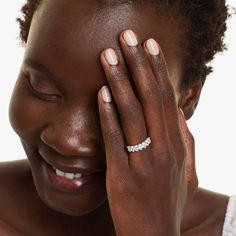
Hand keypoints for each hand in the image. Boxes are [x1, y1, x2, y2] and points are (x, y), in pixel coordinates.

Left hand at [98, 29, 197, 235]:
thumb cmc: (168, 201)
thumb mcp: (188, 172)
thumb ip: (186, 142)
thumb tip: (180, 116)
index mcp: (178, 145)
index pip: (167, 99)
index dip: (159, 70)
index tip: (150, 46)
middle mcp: (165, 149)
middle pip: (152, 97)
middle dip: (139, 64)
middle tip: (128, 37)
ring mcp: (145, 163)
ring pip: (132, 113)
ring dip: (119, 81)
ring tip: (108, 56)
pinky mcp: (123, 177)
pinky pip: (115, 140)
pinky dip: (108, 115)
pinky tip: (101, 94)